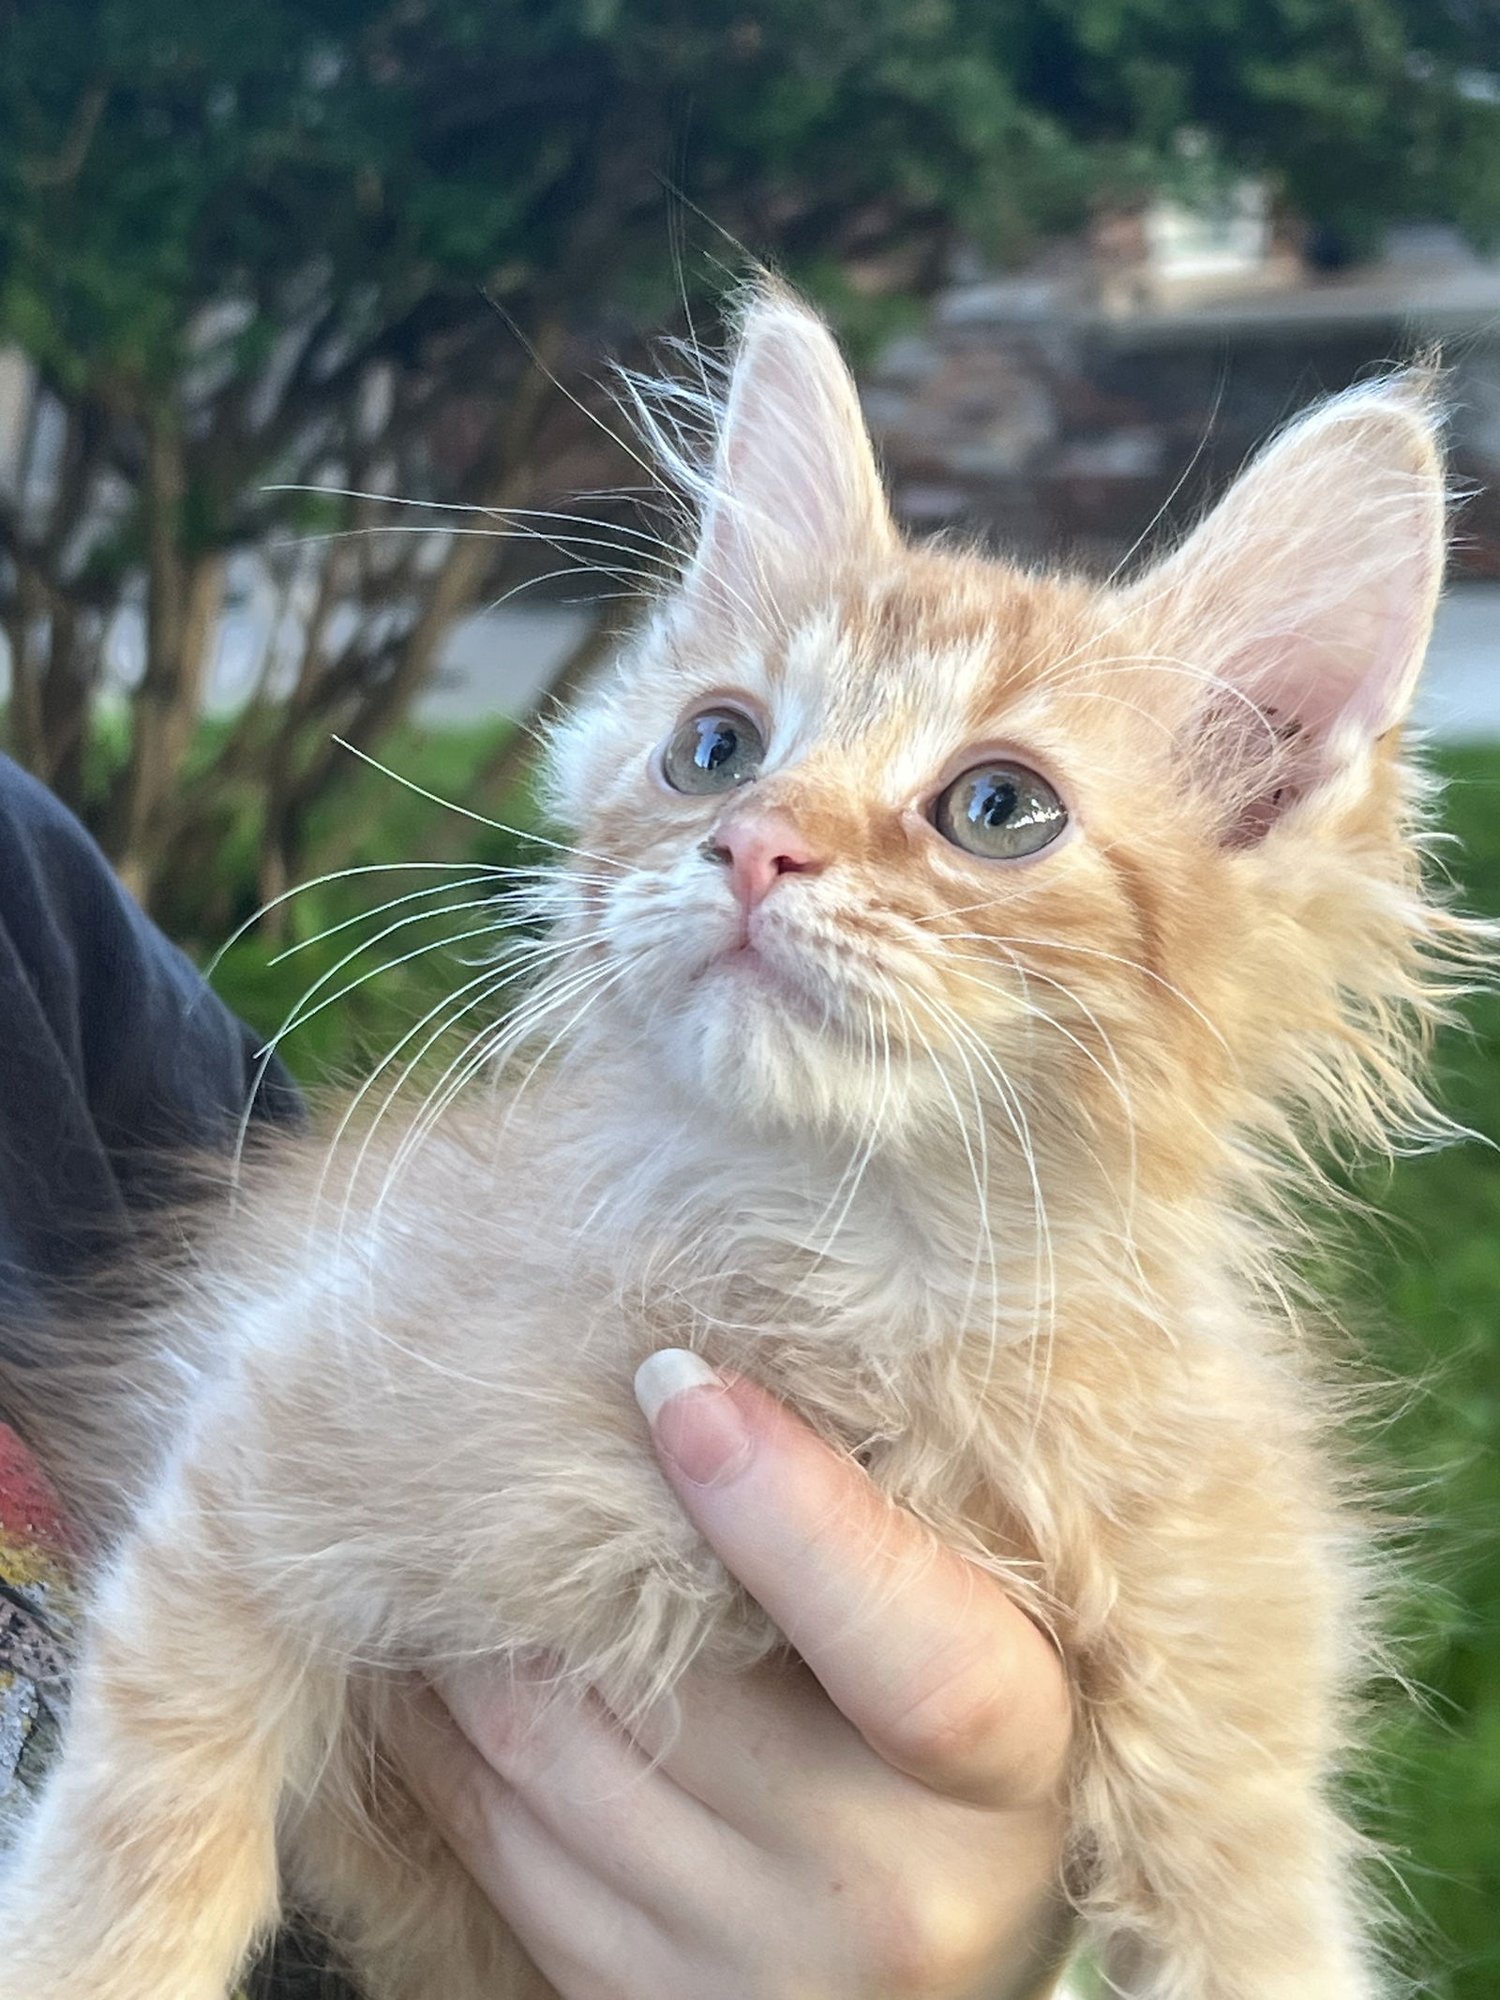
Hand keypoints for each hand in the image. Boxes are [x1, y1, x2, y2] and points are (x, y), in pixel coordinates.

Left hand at [389, 1353, 1075, 1998]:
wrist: (937, 1945)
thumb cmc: (957, 1741)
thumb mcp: (983, 1626)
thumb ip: (884, 1523)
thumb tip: (699, 1361)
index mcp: (1008, 1771)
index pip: (911, 1661)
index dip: (787, 1513)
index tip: (670, 1379)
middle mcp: (894, 1897)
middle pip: (656, 1691)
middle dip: (548, 1546)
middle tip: (484, 1416)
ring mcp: (760, 1974)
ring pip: (536, 1764)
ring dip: (463, 1632)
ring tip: (437, 1524)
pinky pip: (492, 1852)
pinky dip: (438, 1738)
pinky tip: (430, 1657)